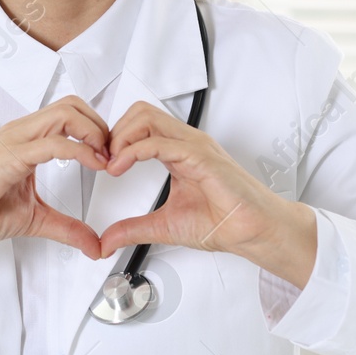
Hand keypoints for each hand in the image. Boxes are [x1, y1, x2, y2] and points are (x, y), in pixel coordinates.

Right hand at [0, 95, 109, 276]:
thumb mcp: (35, 219)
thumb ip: (66, 228)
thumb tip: (95, 245)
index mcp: (27, 140)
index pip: (70, 114)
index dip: (97, 131)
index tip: (111, 158)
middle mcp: (22, 132)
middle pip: (73, 105)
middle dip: (101, 125)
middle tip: (113, 155)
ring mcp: (16, 140)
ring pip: (66, 113)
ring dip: (95, 132)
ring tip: (106, 159)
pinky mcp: (11, 156)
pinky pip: (53, 142)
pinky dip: (81, 150)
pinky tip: (94, 165)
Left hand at [96, 101, 318, 288]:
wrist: (254, 232)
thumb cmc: (223, 222)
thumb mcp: (164, 226)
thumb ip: (133, 229)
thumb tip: (106, 242)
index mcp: (178, 151)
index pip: (140, 125)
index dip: (115, 139)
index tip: (101, 164)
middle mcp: (186, 142)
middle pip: (140, 112)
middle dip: (114, 132)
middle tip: (103, 161)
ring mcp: (194, 146)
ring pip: (146, 117)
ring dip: (120, 137)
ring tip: (111, 164)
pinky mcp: (201, 156)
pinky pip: (159, 142)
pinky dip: (132, 151)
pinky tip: (120, 168)